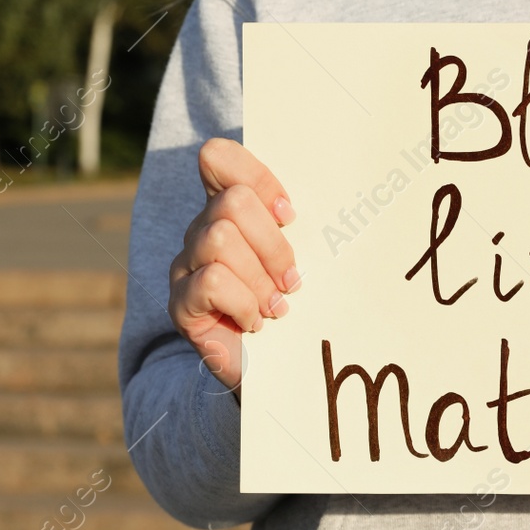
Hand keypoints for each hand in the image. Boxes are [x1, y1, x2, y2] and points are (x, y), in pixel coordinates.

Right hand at [169, 138, 300, 393]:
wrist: (275, 372)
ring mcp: (186, 265)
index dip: (256, 177)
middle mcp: (202, 229)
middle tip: (292, 280)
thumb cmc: (297, 306)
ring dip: (261, 278)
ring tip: (277, 306)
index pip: (218, 158)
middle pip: (231, 202)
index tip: (290, 214)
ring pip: (220, 238)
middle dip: (273, 243)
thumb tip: (349, 194)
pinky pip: (212, 281)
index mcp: (229, 207)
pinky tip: (256, 322)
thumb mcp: (305, 258)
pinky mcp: (180, 303)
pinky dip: (243, 303)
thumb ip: (307, 226)